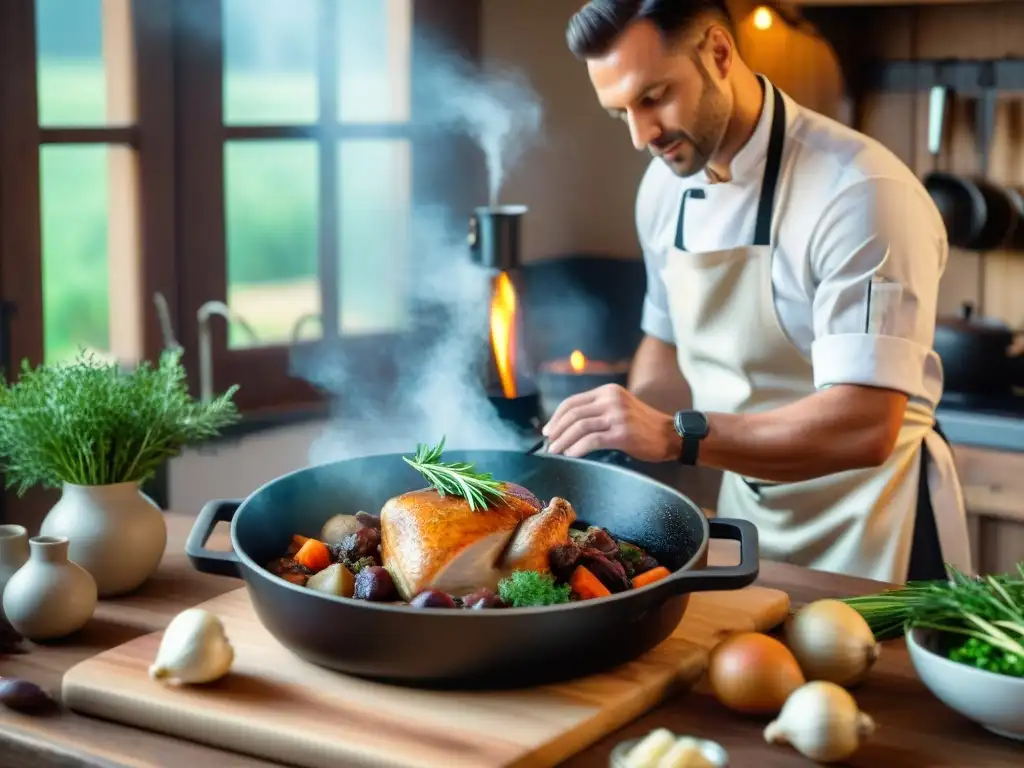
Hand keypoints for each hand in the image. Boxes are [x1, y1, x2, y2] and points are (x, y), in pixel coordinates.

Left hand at [541, 384, 679, 461]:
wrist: (669, 435)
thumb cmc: (642, 425)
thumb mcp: (619, 407)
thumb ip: (598, 410)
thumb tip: (568, 426)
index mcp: (608, 391)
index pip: (573, 401)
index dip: (556, 416)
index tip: (548, 429)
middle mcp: (611, 399)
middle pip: (574, 414)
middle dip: (557, 430)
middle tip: (549, 443)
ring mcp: (617, 415)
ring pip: (580, 427)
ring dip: (564, 440)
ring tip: (556, 451)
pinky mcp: (622, 433)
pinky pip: (592, 440)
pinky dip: (578, 448)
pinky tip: (572, 454)